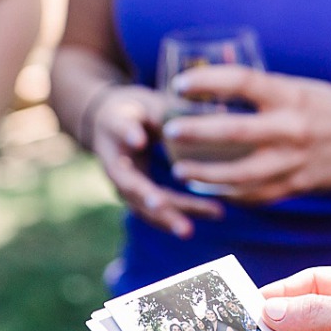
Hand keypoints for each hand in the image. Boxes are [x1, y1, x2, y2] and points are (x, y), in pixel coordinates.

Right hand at [86, 83, 222, 237]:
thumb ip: (177, 109)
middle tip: (165, 208)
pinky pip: (155, 212)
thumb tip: (221, 111)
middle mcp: (114, 162)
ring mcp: (123, 185)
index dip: (128, 134)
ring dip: (170, 217)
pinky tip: (213, 213)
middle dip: (152, 200)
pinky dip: (179, 216)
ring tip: (193, 227)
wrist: (108, 128)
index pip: (120, 130)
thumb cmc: (136, 110)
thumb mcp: (151, 103)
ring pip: (144, 207)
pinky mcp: (134, 197)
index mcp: (113, 128)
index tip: (138, 139)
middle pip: (131, 185)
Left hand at [163, 64, 330, 203]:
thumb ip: (262, 86)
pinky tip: (209, 189)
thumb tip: (218, 65)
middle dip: (196, 132)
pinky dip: (229, 193)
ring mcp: (292, 161)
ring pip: (239, 174)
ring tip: (180, 170)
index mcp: (289, 96)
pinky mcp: (294, 185)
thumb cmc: (328, 107)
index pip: (241, 82)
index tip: (180, 85)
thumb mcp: (299, 87)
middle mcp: (290, 129)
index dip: (207, 82)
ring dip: (205, 174)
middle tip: (170, 131)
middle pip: (233, 131)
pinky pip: (255, 194)